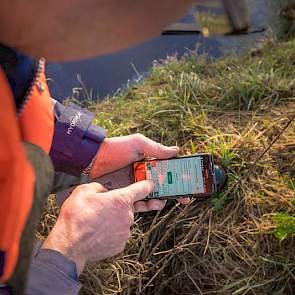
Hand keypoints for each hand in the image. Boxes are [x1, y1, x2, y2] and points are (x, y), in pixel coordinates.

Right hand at [42, 181, 167, 274]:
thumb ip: (99, 187)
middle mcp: (128, 216)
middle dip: (119, 205)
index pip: (143, 188)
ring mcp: (125, 231)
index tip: (152, 185)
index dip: (148, 185)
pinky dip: (112, 232)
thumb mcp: (84, 191)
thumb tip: (103, 192)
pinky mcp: (121, 244)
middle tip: (103, 208)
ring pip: (123, 220)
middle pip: (130, 206)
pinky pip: (119, 233)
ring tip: (96, 222)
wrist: (69, 245)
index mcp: (121, 200)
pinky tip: (98, 231)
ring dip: (115, 219)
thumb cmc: (76, 217)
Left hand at [90, 134, 188, 204]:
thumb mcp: (136, 143)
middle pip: (163, 185)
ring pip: (153, 196)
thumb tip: (176, 151)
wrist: (90, 161)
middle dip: (175, 192)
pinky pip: (139, 204)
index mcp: (147, 162)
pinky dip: (148, 206)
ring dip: (162, 200)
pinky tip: (153, 204)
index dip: (179, 176)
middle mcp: (142, 175)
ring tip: (164, 201)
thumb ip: (155, 148)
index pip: (167, 170)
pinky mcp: (125, 196)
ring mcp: (134, 186)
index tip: (190, 182)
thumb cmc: (114, 149)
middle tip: (184, 198)